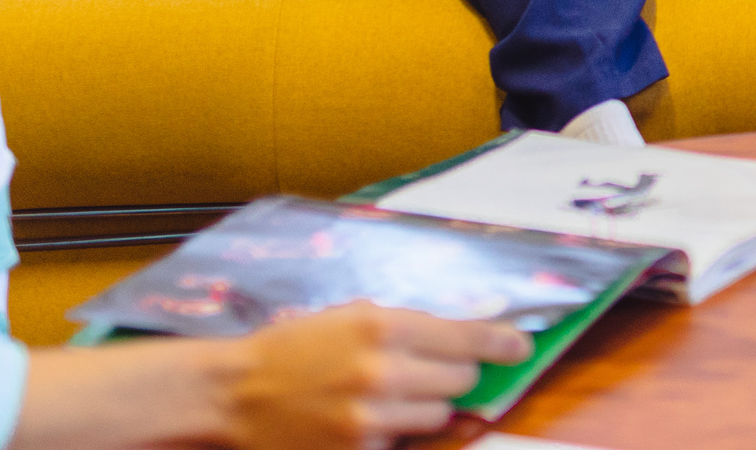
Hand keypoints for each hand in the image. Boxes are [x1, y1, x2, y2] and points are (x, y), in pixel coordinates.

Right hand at [220, 302, 527, 448]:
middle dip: (450, 373)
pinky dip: (395, 433)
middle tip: (421, 370)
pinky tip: (364, 418)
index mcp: (384, 325)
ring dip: (425, 405)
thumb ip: (410, 327)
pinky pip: (404, 443)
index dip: (503, 342)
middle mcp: (384, 371)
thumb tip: (469, 338)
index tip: (521, 346)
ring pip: (439, 414)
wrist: (234, 396)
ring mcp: (371, 418)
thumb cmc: (294, 349)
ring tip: (387, 395)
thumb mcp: (352, 317)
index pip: (468, 336)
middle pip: (461, 378)